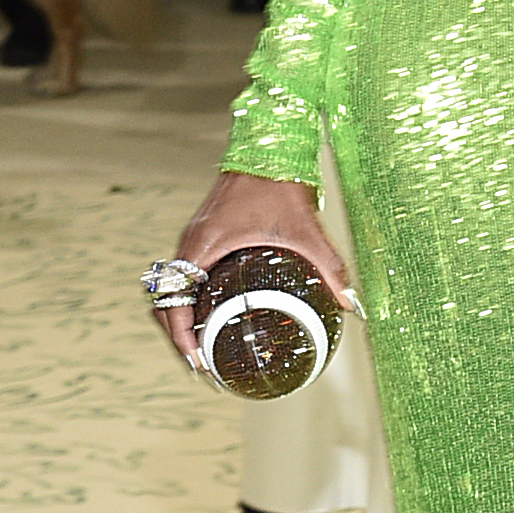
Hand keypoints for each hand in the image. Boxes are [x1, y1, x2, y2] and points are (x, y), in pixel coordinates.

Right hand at [157, 173, 350, 373]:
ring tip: (201, 348)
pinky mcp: (204, 236)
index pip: (172, 299)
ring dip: (180, 318)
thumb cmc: (278, 182)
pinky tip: (211, 315)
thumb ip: (329, 266)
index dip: (179, 335)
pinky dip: (188, 299)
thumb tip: (349, 302)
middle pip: (164, 300)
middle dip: (176, 335)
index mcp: (202, 245)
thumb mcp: (305, 230)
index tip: (195, 360)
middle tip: (200, 365)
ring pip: (171, 288)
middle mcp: (191, 244)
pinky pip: (185, 275)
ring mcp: (195, 239)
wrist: (269, 147)